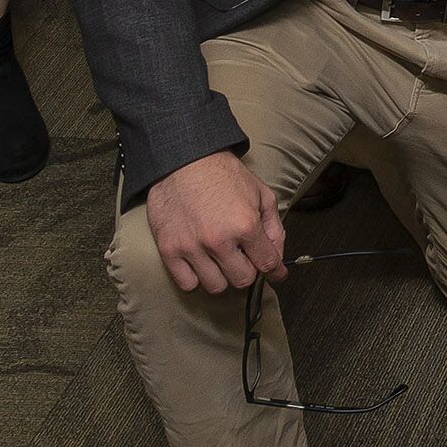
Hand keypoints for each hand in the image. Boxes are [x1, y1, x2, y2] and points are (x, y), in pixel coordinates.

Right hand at [146, 150, 286, 294]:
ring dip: (222, 277)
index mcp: (245, 224)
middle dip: (248, 271)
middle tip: (244, 258)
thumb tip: (277, 256)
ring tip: (221, 260)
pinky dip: (196, 278)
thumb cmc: (222, 175)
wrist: (184, 159)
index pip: (267, 264)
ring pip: (216, 286)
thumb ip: (274, 227)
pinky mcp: (169, 249)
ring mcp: (192, 247)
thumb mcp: (261, 193)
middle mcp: (218, 240)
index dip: (275, 270)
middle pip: (242, 280)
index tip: (276, 273)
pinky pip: (187, 284)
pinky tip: (200, 263)